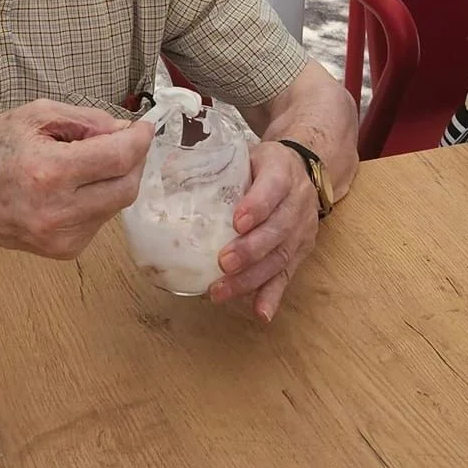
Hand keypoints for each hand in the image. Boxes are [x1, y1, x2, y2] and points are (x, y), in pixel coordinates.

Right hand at [0, 100, 153, 262]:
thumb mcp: (33, 116)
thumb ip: (84, 120)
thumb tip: (124, 131)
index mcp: (48, 172)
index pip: (117, 158)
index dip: (139, 140)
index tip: (144, 128)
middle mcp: (58, 211)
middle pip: (126, 186)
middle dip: (134, 160)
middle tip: (126, 142)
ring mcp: (62, 237)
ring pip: (116, 205)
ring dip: (115, 179)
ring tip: (87, 163)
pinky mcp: (65, 251)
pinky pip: (100, 220)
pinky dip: (99, 198)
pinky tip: (74, 188)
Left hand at [209, 139, 318, 323]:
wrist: (302, 170)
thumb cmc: (263, 164)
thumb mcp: (245, 154)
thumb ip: (213, 163)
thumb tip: (164, 167)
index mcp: (282, 171)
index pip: (273, 187)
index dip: (256, 205)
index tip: (236, 222)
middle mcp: (297, 202)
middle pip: (278, 228)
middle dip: (250, 249)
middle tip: (223, 263)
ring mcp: (301, 230)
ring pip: (280, 257)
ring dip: (251, 278)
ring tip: (222, 291)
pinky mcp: (300, 252)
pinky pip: (287, 275)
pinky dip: (273, 296)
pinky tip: (260, 313)